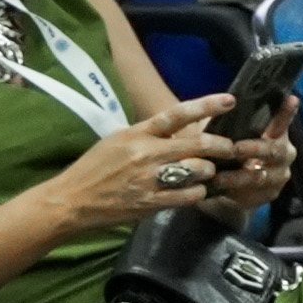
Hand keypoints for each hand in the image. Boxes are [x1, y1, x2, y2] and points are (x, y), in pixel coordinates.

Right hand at [43, 102, 264, 239]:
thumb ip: (148, 134)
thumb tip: (179, 129)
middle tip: (230, 148)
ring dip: (209, 171)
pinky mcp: (151, 202)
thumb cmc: (95, 168)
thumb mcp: (118, 141)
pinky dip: (198, 192)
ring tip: (207, 172)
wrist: (71, 200)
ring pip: (198, 170)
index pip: (176, 114)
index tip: (229, 100)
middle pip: (197, 145)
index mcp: (137, 134)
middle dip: (222, 146)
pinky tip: (195, 190)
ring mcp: (149, 179)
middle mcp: (146, 154)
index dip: (206, 105)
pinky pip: (188, 195)